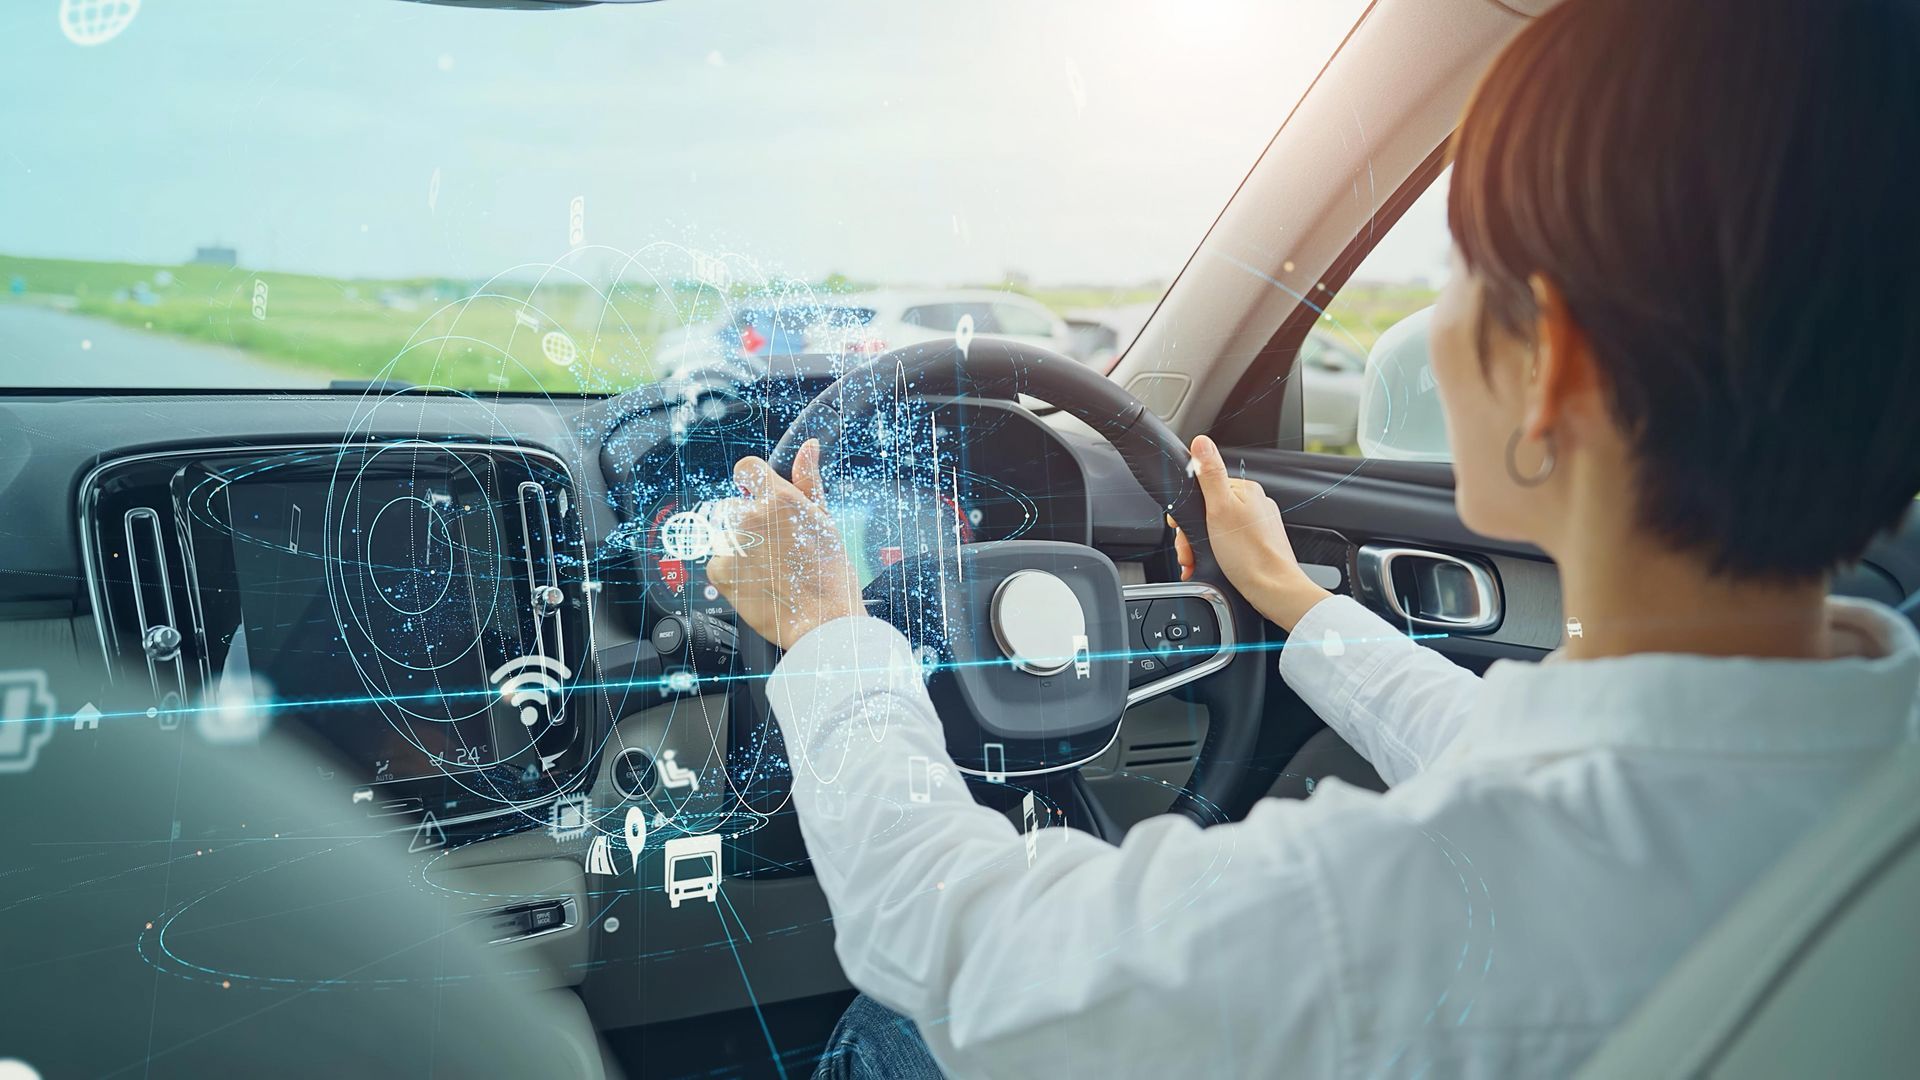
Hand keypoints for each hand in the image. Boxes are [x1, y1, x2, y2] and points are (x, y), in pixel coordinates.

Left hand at [707, 440, 864, 648]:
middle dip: (747, 523)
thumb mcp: (824, 520)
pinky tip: (756, 583)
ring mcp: (733, 544)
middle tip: (773, 549)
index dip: (751, 483)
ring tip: (767, 570)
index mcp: (780, 498)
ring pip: (724, 535)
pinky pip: (717, 562)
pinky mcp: (720, 570)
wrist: (822, 620)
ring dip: (739, 548)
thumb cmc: (830, 573)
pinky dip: (732, 573)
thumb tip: (808, 446)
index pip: (746, 469)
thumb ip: (809, 480)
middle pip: (732, 506)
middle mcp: (752, 516)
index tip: (757, 497)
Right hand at [1170, 434, 1330, 630]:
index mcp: (1245, 489)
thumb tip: (1201, 442)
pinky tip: (1211, 565)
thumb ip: (1209, 474)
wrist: (1273, 590)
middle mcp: (1254, 503)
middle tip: (1190, 552)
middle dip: (1193, 534)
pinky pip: (1228, 543)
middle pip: (1208, 510)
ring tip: (1198, 562)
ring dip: (1201, 547)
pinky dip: (1215, 554)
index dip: (1187, 511)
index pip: (1203, 489)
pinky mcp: (1257, 544)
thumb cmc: (1250, 555)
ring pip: (1215, 529)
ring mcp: (1257, 524)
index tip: (1183, 529)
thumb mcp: (1219, 509)